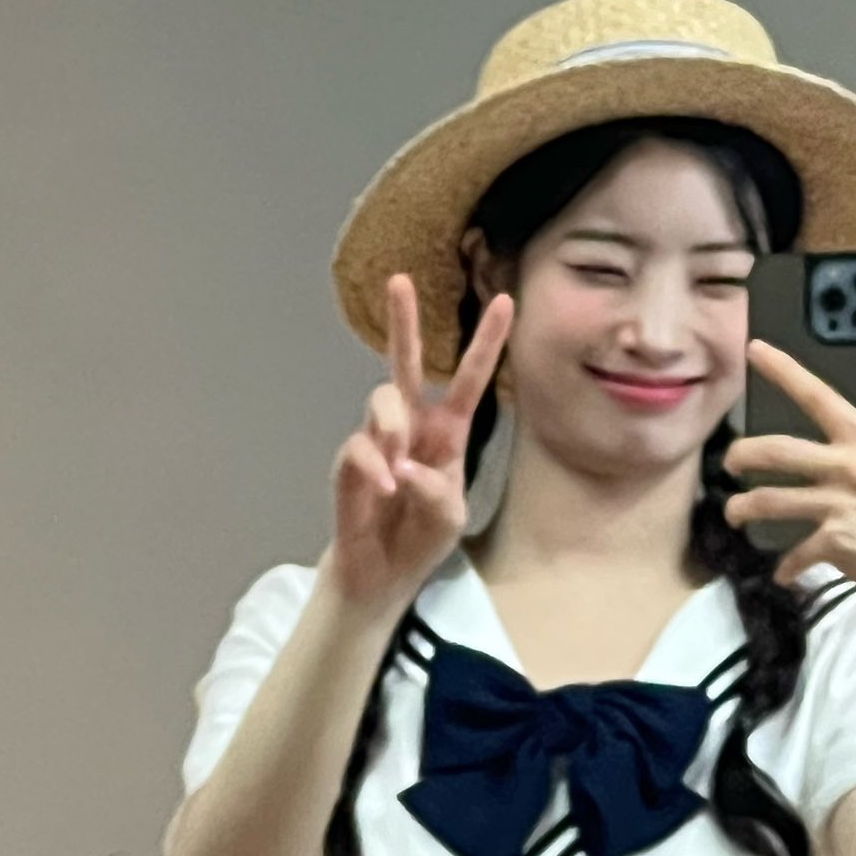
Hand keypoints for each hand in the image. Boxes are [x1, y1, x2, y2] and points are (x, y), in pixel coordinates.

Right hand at [326, 273, 513, 610]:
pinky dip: (374, 468)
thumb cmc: (421, 538)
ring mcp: (378, 441)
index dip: (486, 341)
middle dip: (403, 322)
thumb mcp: (449, 518)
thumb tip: (403, 466)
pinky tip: (386, 491)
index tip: (505, 300)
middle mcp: (411, 426)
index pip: (470, 380)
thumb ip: (437, 491)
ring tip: (397, 471)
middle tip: (399, 281)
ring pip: (382, 401)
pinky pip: (359, 448)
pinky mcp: (350, 463)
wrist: (382, 574)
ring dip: (393, 429)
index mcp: (448, 432)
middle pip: (406, 363)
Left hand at [722, 337, 855, 615]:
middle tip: (730, 462)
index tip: (755, 350)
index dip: (783, 370)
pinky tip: (785, 572)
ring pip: (769, 500)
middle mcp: (854, 466)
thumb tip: (828, 449)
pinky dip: (786, 565)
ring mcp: (843, 504)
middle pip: (776, 450)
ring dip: (742, 508)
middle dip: (741, 455)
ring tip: (736, 513)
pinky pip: (793, 552)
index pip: (818, 395)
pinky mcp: (837, 541)